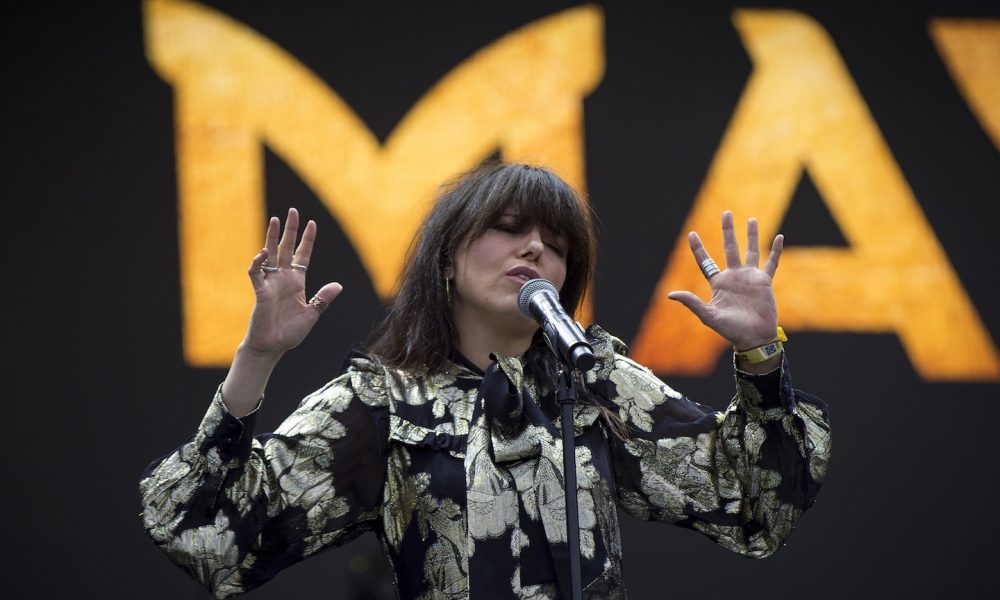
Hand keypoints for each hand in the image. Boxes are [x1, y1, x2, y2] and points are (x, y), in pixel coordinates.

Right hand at [242, 208, 342, 355]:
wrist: (273, 346)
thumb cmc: (290, 332)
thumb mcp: (312, 314)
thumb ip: (323, 299)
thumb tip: (338, 285)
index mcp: (297, 282)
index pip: (302, 255)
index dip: (307, 240)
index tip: (312, 224)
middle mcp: (283, 279)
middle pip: (287, 249)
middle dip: (290, 230)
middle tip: (293, 211)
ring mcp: (271, 283)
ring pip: (271, 255)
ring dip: (272, 237)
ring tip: (275, 219)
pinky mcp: (260, 291)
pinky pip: (257, 273)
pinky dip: (259, 262)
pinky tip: (264, 252)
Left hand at [668, 211, 782, 349]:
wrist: (754, 338)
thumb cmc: (731, 330)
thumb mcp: (709, 316)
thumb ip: (692, 303)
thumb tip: (670, 294)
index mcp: (719, 283)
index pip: (706, 261)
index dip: (698, 248)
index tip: (691, 233)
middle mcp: (734, 276)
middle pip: (730, 248)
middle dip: (727, 231)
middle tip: (726, 213)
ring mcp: (750, 277)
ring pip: (751, 251)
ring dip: (752, 235)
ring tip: (751, 219)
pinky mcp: (765, 282)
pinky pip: (772, 263)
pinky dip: (776, 250)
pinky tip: (779, 237)